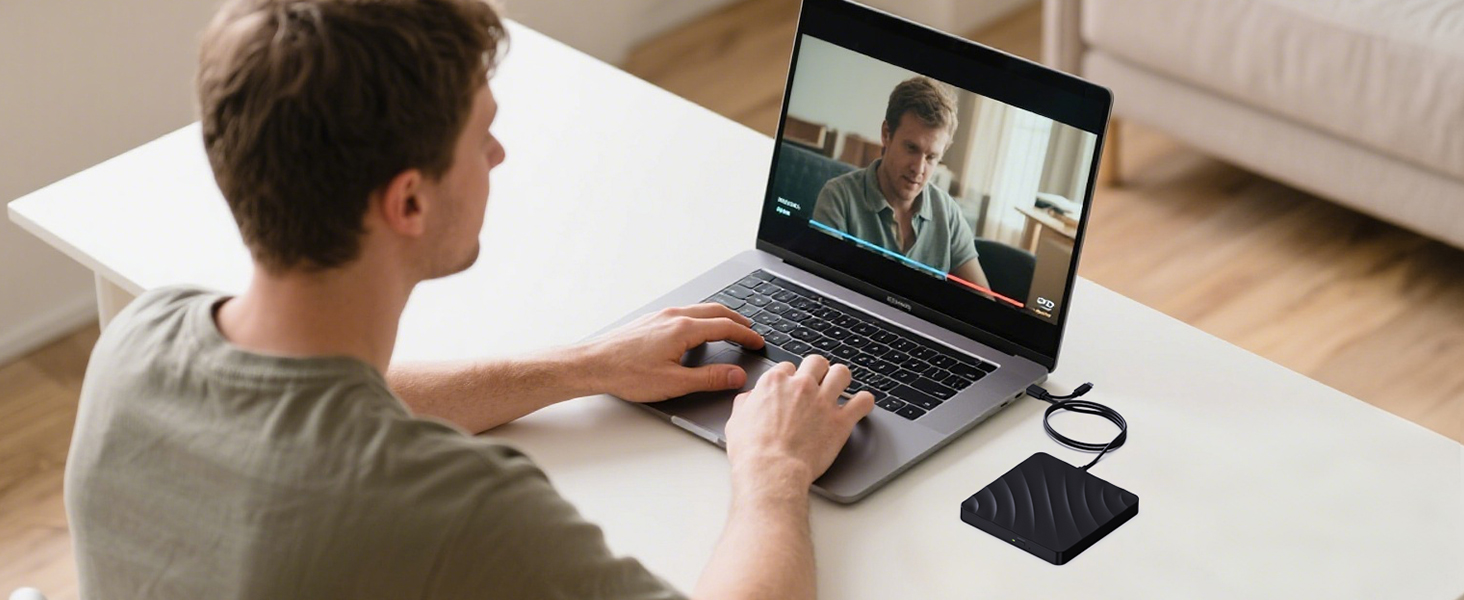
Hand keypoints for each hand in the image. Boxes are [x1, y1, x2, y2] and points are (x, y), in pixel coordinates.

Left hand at [581, 303, 765, 401]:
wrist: (592, 365)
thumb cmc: (626, 374)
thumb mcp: (674, 383)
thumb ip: (709, 378)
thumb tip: (735, 375)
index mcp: (683, 329)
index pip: (725, 327)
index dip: (745, 335)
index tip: (757, 342)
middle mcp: (673, 316)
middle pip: (714, 311)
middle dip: (736, 320)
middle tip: (750, 330)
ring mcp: (660, 315)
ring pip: (698, 309)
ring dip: (718, 316)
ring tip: (728, 327)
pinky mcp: (650, 320)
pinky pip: (683, 312)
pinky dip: (700, 317)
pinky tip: (696, 329)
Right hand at [723, 355, 875, 488]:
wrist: (771, 471)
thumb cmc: (752, 452)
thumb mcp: (736, 421)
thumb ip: (746, 403)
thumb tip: (750, 398)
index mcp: (775, 383)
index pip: (788, 366)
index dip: (791, 376)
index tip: (793, 385)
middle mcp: (801, 386)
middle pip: (817, 362)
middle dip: (818, 370)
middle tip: (818, 381)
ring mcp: (823, 401)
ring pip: (842, 373)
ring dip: (842, 378)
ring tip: (841, 387)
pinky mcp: (840, 421)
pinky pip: (863, 401)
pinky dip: (864, 402)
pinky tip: (861, 405)